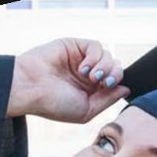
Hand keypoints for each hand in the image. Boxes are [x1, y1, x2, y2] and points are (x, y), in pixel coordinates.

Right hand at [8, 38, 128, 121]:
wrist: (30, 89)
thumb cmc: (53, 104)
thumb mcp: (86, 110)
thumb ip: (107, 100)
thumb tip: (126, 89)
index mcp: (90, 91)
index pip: (114, 82)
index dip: (117, 83)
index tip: (107, 88)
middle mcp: (87, 74)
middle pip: (115, 67)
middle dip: (114, 74)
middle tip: (103, 82)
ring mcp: (81, 59)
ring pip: (108, 56)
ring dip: (104, 66)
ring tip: (90, 76)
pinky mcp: (74, 46)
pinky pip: (96, 46)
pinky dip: (95, 56)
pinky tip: (83, 67)